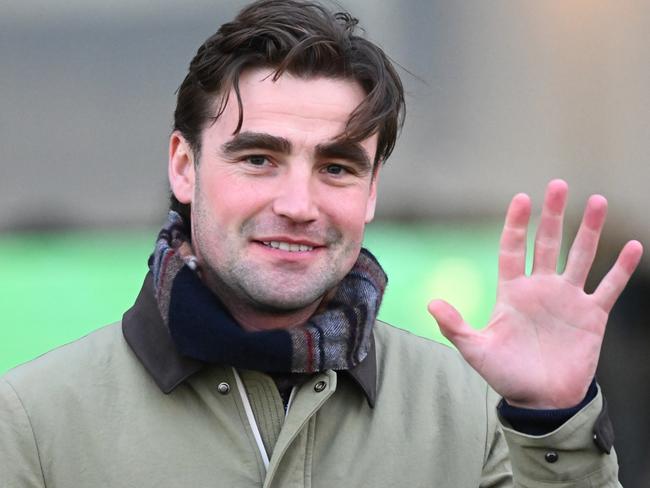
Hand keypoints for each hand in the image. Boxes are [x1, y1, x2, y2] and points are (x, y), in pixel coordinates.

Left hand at [428, 180, 642, 408]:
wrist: (541, 399)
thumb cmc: (506, 374)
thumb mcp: (476, 350)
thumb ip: (455, 327)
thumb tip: (431, 304)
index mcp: (512, 291)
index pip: (513, 249)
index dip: (517, 225)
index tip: (522, 198)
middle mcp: (541, 288)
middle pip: (547, 243)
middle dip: (553, 215)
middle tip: (558, 185)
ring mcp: (567, 299)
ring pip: (580, 256)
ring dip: (589, 230)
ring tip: (597, 201)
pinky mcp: (591, 315)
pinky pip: (609, 287)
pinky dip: (620, 268)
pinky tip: (633, 246)